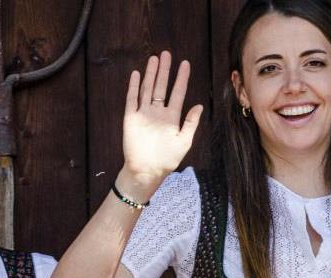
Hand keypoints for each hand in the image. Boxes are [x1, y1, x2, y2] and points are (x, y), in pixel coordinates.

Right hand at [120, 51, 202, 186]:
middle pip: (161, 86)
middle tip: (166, 54)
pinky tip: (137, 74)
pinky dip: (134, 87)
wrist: (146, 170)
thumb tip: (199, 105)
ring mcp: (144, 114)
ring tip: (154, 59)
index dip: (182, 78)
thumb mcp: (184, 141)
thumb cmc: (167, 159)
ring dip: (150, 74)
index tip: (185, 64)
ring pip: (147, 89)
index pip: (178, 93)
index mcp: (172, 117)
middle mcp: (158, 112)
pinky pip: (132, 99)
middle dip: (164, 70)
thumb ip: (191, 122)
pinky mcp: (131, 118)